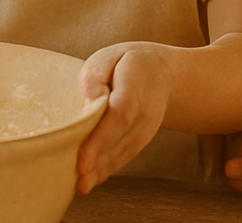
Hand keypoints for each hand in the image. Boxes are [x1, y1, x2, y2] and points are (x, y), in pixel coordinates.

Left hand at [75, 43, 170, 193]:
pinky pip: (126, 155)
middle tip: (77, 180)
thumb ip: (95, 75)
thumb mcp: (109, 56)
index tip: (82, 158)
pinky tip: (92, 179)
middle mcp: (145, 113)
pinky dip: (109, 169)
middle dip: (98, 161)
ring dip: (102, 170)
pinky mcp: (142, 139)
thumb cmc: (126, 62)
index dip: (100, 139)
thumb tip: (88, 100)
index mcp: (134, 86)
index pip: (118, 116)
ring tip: (80, 185)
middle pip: (120, 140)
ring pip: (123, 152)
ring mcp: (146, 129)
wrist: (163, 74)